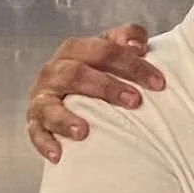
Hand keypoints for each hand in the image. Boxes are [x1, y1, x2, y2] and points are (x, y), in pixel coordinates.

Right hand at [27, 26, 162, 161]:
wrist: (68, 92)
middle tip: (134, 101)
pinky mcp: (34, 120)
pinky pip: (35, 132)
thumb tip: (138, 43)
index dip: (133, 64)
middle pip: (77, 73)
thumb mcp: (114, 51)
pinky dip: (45, 142)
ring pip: (48, 104)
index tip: (159, 83)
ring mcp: (42, 96)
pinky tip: (58, 154)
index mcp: (77, 50)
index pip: (105, 49)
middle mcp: (55, 70)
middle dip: (106, 87)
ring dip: (65, 118)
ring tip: (83, 131)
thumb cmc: (99, 70)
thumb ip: (128, 38)